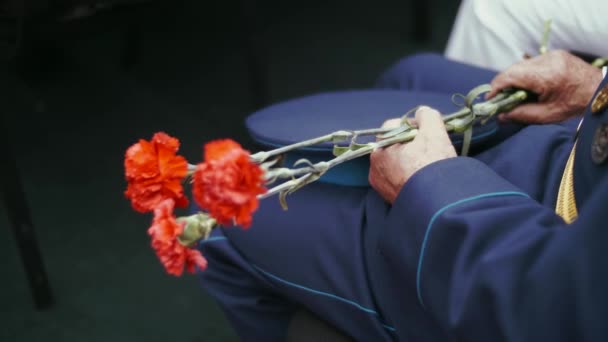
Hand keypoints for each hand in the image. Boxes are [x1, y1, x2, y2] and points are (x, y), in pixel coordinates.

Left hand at [369, 107, 456, 203]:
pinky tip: (423, 178)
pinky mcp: (389, 198)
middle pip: (394, 144)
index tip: (428, 131)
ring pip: (396, 162)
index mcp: (380, 148)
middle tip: (430, 147)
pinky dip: (409, 175)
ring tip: (428, 164)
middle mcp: (374, 166)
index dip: (413, 124)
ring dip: (410, 159)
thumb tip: (422, 113)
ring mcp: (381, 184)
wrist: (437, 203)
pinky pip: (398, 179)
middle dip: (411, 143)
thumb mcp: (434, 132)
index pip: (394, 125)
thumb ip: (427, 116)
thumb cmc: (433, 165)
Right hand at [487, 50, 602, 123]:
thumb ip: (520, 114)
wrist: (599, 91)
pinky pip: (531, 63)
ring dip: (514, 78)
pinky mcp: (554, 54)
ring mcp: (551, 55)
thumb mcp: (546, 115)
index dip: (496, 87)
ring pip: (521, 65)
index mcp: (546, 76)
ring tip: (514, 93)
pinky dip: (525, 74)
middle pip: (514, 69)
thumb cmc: (574, 106)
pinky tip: (528, 85)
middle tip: (501, 99)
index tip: (490, 99)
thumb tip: (499, 115)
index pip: (511, 75)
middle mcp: (547, 60)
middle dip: (504, 83)